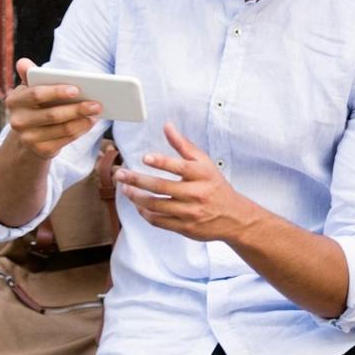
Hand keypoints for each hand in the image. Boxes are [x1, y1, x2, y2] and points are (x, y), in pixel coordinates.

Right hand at [6, 56, 102, 157]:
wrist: (26, 137)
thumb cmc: (34, 106)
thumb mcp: (29, 90)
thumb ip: (29, 76)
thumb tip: (23, 63)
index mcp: (14, 101)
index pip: (37, 94)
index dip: (57, 92)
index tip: (77, 89)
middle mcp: (18, 121)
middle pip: (52, 115)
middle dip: (77, 109)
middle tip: (97, 104)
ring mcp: (28, 138)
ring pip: (62, 129)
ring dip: (83, 121)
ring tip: (96, 113)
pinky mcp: (41, 151)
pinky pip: (66, 140)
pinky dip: (80, 131)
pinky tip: (89, 123)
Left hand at [115, 125, 255, 242]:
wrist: (234, 217)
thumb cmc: (215, 186)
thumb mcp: (205, 163)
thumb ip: (184, 145)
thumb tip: (167, 126)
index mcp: (202, 175)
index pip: (180, 167)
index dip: (162, 162)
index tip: (145, 157)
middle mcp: (196, 194)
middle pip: (162, 187)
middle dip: (137, 180)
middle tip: (120, 174)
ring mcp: (190, 213)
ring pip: (156, 205)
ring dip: (136, 197)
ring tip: (125, 189)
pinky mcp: (185, 228)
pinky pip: (159, 221)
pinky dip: (145, 213)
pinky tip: (138, 205)